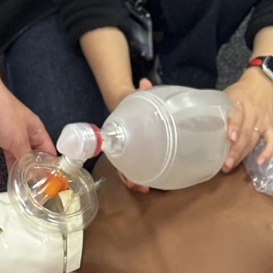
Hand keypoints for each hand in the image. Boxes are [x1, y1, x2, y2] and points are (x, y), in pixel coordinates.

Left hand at [0, 84, 54, 188]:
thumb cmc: (3, 111)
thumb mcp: (19, 139)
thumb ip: (27, 160)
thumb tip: (37, 177)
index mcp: (34, 130)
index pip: (47, 152)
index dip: (50, 168)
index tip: (53, 185)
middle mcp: (21, 134)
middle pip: (29, 158)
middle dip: (30, 174)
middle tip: (33, 194)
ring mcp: (4, 137)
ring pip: (11, 159)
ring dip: (12, 174)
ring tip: (16, 192)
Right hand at [114, 76, 152, 192]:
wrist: (125, 101)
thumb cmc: (129, 101)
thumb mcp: (133, 96)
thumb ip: (140, 91)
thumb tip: (145, 83)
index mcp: (121, 133)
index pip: (118, 153)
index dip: (123, 168)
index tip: (131, 179)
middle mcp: (124, 145)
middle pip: (123, 166)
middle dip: (130, 178)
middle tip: (139, 186)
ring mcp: (132, 150)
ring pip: (130, 170)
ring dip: (136, 181)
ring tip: (145, 189)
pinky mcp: (142, 152)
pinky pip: (141, 168)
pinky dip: (146, 176)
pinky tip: (154, 183)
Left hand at [222, 71, 272, 171]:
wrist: (261, 84)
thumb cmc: (239, 93)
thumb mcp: (227, 95)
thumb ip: (219, 107)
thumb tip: (199, 122)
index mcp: (239, 101)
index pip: (238, 114)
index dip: (234, 126)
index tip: (229, 138)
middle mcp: (252, 111)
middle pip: (245, 132)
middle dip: (235, 150)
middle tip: (225, 164)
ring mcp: (263, 120)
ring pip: (254, 139)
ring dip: (243, 154)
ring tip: (231, 165)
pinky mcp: (271, 126)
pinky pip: (272, 141)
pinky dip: (267, 152)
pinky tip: (260, 162)